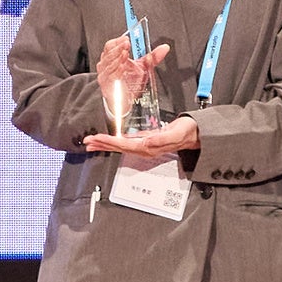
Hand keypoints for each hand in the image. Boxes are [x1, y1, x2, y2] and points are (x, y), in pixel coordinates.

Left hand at [81, 114, 201, 155]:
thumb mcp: (176, 133)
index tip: (97, 138)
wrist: (194, 133)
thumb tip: (146, 142)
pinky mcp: (145, 141)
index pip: (124, 145)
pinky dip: (115, 141)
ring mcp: (144, 146)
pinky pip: (126, 143)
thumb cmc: (187, 132)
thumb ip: (162, 138)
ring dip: (106, 144)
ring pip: (120, 146)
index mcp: (149, 148)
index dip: (110, 142)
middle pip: (118, 148)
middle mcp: (144, 149)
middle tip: (87, 141)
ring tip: (92, 142)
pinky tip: (109, 140)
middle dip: (102, 144)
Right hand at [92, 33, 155, 115]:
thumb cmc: (129, 82)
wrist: (122, 101)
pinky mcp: (107, 85)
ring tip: (125, 53)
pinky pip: (111, 76)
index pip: (111, 45)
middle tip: (127, 44)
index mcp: (113, 57)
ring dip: (117, 57)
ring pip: (109, 63)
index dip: (119, 41)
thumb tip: (165, 48)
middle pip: (109, 52)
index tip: (127, 39)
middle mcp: (107, 64)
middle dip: (119, 47)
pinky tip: (122, 66)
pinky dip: (117, 70)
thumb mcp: (142, 67)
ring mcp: (105, 74)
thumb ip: (152, 57)